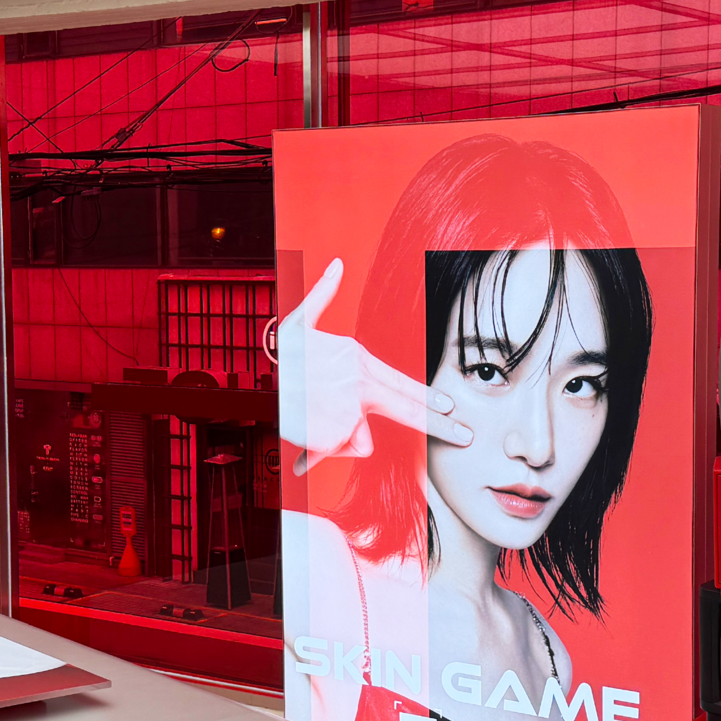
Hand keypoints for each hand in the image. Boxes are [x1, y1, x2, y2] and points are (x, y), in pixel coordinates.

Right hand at [277, 258, 470, 473]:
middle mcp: (361, 385)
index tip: (451, 407)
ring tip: (314, 428)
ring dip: (340, 441)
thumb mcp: (300, 322)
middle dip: (442, 426)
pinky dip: (314, 457)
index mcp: (359, 361)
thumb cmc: (279, 357)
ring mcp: (350, 411)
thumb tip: (337, 264)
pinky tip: (300, 452)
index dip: (430, 397)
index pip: (405, 383)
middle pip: (410, 411)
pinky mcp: (335, 436)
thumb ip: (324, 294)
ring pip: (362, 442)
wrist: (256, 381)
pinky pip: (334, 453)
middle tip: (465, 436)